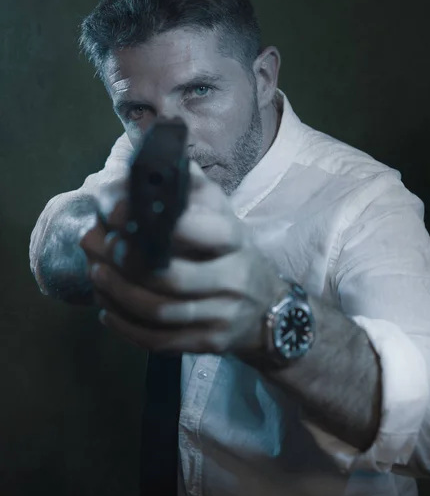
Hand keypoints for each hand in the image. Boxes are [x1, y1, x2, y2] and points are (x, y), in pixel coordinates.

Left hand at [80, 161, 283, 355]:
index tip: (113, 213)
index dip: (148, 224)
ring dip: (118, 294)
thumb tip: (154, 152)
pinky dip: (127, 328)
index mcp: (234, 238)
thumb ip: (193, 186)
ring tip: (95, 274)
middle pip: (170, 278)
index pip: (192, 230)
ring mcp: (223, 314)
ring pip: (161, 312)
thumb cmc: (232, 253)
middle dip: (124, 264)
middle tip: (95, 246)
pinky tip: (106, 312)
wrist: (267, 307)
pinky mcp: (210, 342)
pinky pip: (161, 341)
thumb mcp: (222, 214)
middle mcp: (234, 277)